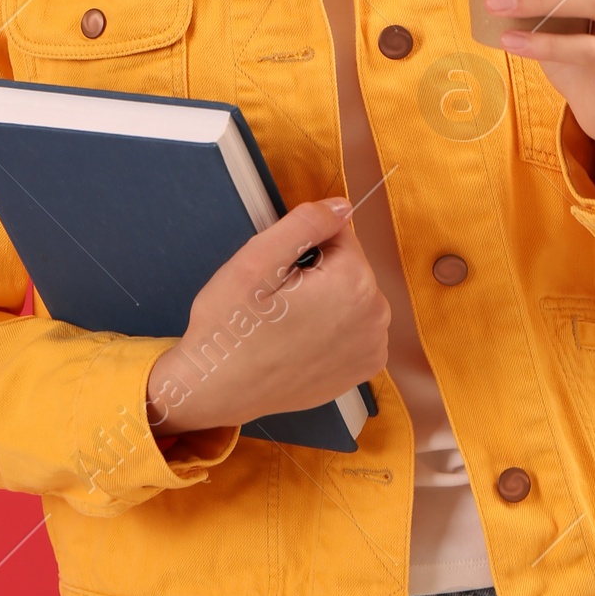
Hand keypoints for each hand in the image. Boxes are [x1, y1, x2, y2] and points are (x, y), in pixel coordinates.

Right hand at [145, 200, 390, 436]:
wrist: (217, 389)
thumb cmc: (231, 326)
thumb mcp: (256, 261)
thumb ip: (305, 223)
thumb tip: (342, 206)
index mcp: (354, 283)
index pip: (337, 233)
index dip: (301, 248)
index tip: (277, 276)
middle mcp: (376, 316)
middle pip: (347, 265)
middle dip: (316, 273)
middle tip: (276, 301)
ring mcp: (373, 347)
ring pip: (350, 295)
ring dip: (324, 300)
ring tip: (286, 325)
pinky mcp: (364, 368)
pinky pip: (353, 326)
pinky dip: (331, 328)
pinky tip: (300, 344)